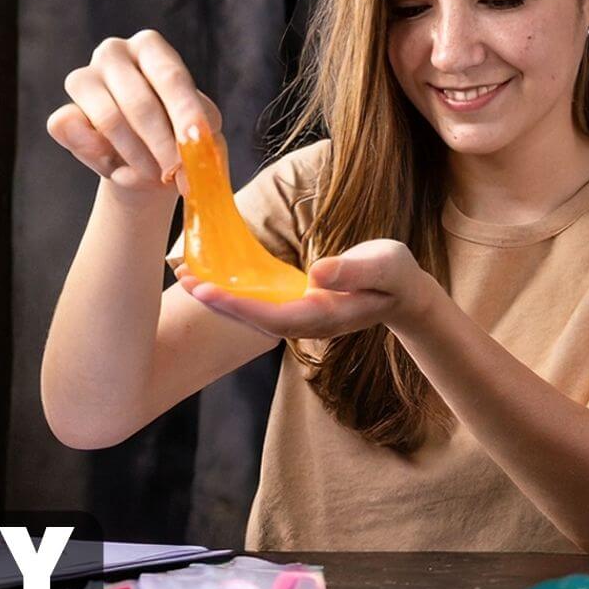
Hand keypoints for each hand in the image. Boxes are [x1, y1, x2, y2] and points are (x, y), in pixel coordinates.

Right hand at [47, 29, 222, 195]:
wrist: (148, 165)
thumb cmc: (179, 140)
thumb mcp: (200, 139)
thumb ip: (196, 145)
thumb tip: (179, 152)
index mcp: (150, 47)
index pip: (170, 77)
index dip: (186, 114)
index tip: (197, 144)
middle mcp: (112, 53)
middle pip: (139, 102)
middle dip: (162, 145)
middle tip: (176, 175)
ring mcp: (82, 80)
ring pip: (109, 121)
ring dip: (136, 157)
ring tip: (154, 176)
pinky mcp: (63, 116)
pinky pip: (77, 140)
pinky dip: (100, 161)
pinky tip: (119, 170)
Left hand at [175, 239, 438, 338]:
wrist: (403, 293)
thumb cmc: (396, 276)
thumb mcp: (385, 265)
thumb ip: (354, 270)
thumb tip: (318, 274)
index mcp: (326, 316)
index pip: (275, 317)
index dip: (240, 306)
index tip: (210, 291)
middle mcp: (307, 323)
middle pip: (255, 319)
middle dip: (219, 302)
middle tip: (185, 279)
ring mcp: (300, 317)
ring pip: (252, 312)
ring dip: (220, 298)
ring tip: (186, 275)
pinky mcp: (296, 305)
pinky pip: (258, 302)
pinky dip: (233, 292)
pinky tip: (214, 276)